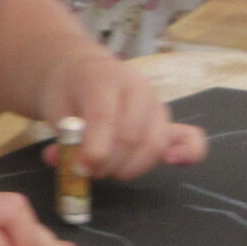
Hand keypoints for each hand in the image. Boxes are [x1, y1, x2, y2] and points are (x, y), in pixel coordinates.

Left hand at [36, 53, 207, 179]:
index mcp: (106, 79)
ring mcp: (157, 105)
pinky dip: (188, 153)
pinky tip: (173, 161)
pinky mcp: (168, 122)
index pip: (106, 118)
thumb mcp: (56, 110)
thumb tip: (61, 161)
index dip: (94, 150)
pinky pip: (190, 137)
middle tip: (89, 172)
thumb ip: (63, 137)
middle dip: (109, 164)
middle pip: (132, 136)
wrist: (84, 73)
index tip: (80, 169)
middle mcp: (139, 89)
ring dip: (130, 168)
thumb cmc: (70, 93)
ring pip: (154, 144)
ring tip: (107, 170)